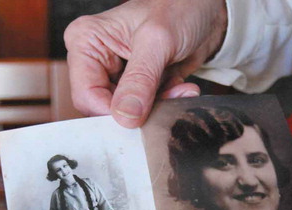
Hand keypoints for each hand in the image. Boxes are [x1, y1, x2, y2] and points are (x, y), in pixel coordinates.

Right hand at [65, 0, 226, 127]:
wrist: (207, 13)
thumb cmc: (180, 9)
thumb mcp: (158, 41)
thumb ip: (140, 80)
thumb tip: (124, 116)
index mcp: (87, 42)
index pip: (85, 94)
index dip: (111, 112)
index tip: (138, 118)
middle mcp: (97, 61)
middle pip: (105, 107)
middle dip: (138, 110)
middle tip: (167, 96)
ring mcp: (119, 76)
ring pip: (128, 113)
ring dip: (157, 107)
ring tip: (178, 88)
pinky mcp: (139, 87)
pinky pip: (146, 110)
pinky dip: (166, 104)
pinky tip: (181, 88)